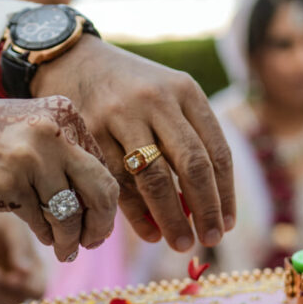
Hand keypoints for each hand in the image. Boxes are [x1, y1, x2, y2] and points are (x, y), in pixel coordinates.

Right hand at [0, 95, 118, 261]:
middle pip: (101, 189)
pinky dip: (45, 235)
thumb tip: (101, 202)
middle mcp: (52, 131)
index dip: (107, 201)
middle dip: (102, 224)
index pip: (104, 166)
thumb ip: (64, 154)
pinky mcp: (8, 181)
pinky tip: (43, 238)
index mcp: (64, 113)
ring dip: (71, 239)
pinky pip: (41, 221)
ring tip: (67, 250)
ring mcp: (31, 155)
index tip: (100, 221)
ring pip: (71, 213)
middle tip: (94, 241)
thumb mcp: (29, 130)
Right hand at [32, 35, 236, 251]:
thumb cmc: (130, 88)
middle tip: (211, 240)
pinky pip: (118, 181)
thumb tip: (205, 206)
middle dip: (205, 209)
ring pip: (155, 177)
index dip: (225, 193)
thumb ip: (187, 139)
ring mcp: (122, 115)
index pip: (216, 150)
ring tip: (181, 243)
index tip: (227, 223)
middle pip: (192, 164)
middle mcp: (158, 100)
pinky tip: (149, 232)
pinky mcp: (91, 130)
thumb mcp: (167, 96)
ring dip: (171, 217)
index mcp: (186, 91)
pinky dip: (136, 212)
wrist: (74, 60)